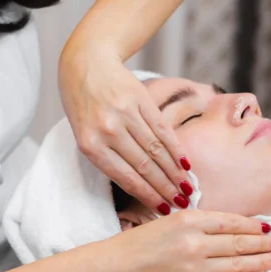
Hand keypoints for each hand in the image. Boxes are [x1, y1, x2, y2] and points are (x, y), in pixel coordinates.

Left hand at [59, 48, 190, 213]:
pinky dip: (175, 148)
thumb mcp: (84, 133)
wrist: (86, 63)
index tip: (163, 209)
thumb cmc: (83, 103)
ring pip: (156, 150)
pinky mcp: (141, 99)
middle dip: (165, 188)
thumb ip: (106, 156)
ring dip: (174, 172)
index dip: (147, 195)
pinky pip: (162, 129)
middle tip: (182, 203)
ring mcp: (126, 114)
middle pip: (144, 166)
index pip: (125, 177)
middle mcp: (108, 130)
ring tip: (187, 187)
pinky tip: (185, 163)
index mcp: (90, 144)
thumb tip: (138, 184)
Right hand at [87, 210, 270, 271]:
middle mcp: (194, 242)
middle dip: (265, 242)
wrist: (111, 270)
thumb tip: (229, 225)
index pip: (231, 221)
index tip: (270, 225)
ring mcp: (194, 268)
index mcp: (187, 219)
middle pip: (240, 241)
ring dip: (263, 260)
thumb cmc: (136, 243)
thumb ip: (196, 221)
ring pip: (238, 263)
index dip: (255, 224)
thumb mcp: (166, 220)